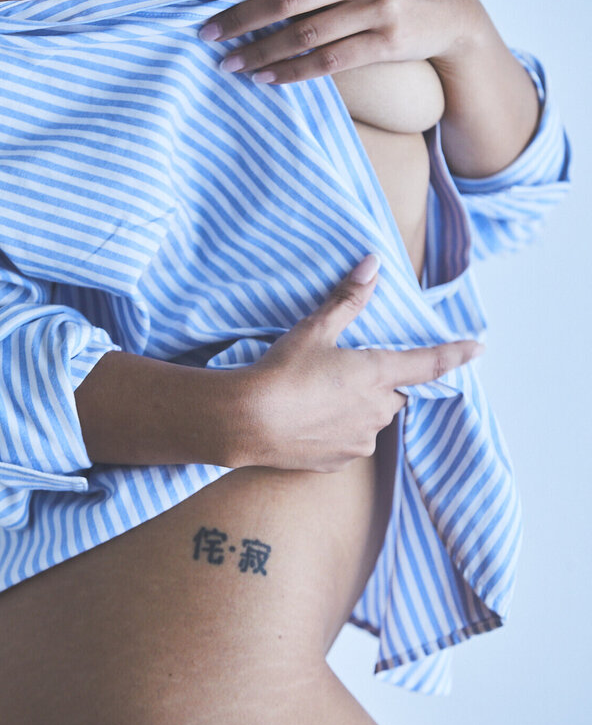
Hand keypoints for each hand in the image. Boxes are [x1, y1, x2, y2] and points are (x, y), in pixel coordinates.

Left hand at [198, 0, 486, 84]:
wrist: (451, 8)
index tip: (208, 7)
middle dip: (241, 21)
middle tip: (207, 38)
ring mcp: (376, 6)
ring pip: (305, 34)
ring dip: (262, 52)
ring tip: (232, 66)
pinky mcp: (389, 41)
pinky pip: (331, 61)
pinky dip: (295, 72)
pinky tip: (268, 79)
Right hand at [244, 254, 483, 471]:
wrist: (247, 421)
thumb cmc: (282, 371)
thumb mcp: (314, 329)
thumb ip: (348, 298)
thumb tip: (372, 264)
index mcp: (378, 374)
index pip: (429, 363)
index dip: (455, 354)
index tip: (477, 347)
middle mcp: (378, 410)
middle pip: (394, 393)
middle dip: (379, 382)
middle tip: (345, 370)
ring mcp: (360, 439)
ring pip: (372, 418)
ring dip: (358, 406)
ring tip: (319, 395)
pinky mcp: (339, 461)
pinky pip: (351, 440)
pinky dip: (339, 428)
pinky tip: (311, 418)